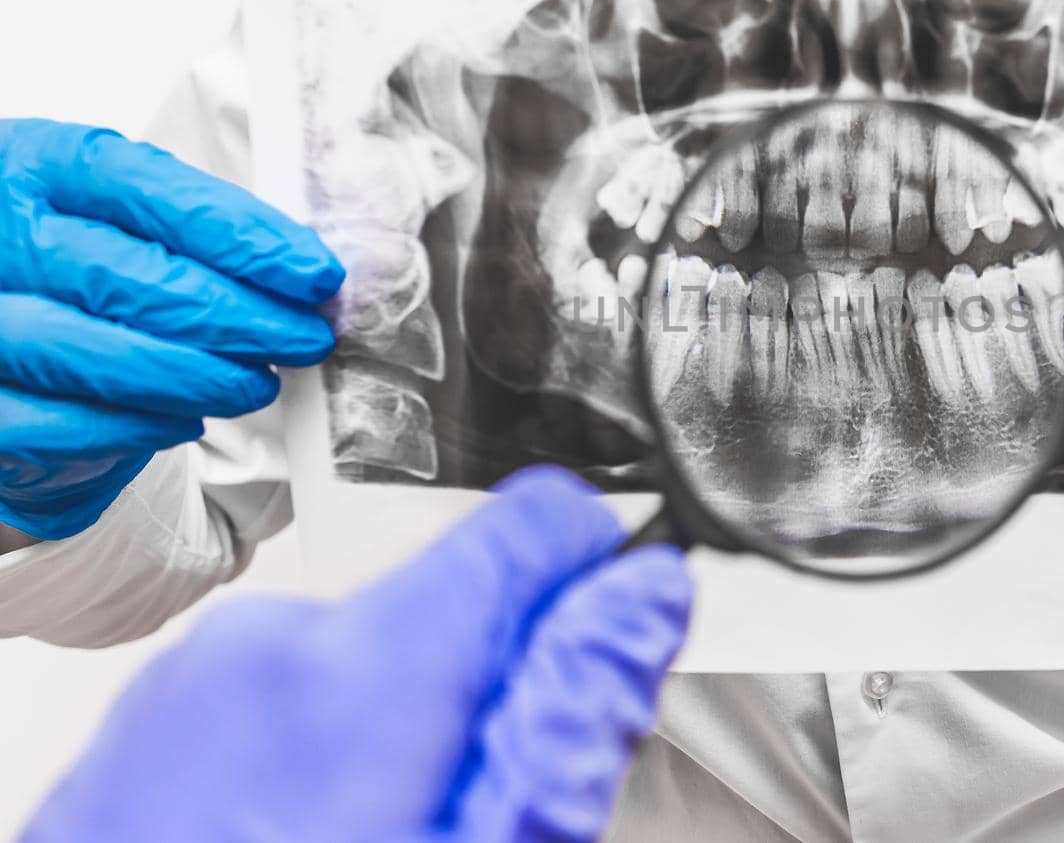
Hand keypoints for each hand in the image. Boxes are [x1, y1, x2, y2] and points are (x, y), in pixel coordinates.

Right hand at [0, 118, 342, 538]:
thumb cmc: (71, 272)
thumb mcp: (117, 219)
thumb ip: (193, 233)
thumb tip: (299, 274)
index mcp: (41, 165)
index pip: (151, 189)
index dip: (243, 235)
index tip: (316, 274)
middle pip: (132, 275)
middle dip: (240, 314)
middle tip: (306, 338)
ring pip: (98, 349)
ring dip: (200, 374)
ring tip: (260, 383)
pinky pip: (64, 420)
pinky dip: (139, 423)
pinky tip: (189, 419)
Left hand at [21, 465, 691, 842]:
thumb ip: (572, 713)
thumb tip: (643, 601)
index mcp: (368, 669)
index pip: (537, 523)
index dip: (598, 575)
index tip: (607, 634)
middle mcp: (270, 643)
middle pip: (451, 601)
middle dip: (488, 684)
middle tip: (473, 805)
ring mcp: (193, 677)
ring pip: (366, 649)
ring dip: (399, 719)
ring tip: (374, 829)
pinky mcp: (149, 717)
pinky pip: (279, 689)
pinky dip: (315, 745)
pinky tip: (297, 832)